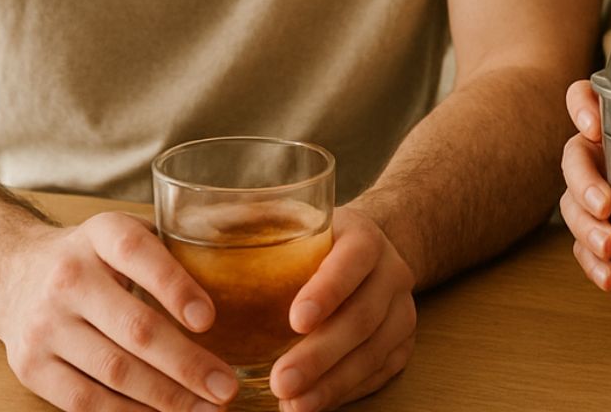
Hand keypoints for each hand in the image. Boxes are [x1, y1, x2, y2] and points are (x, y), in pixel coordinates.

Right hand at [0, 212, 238, 410]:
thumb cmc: (95, 255)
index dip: (176, 288)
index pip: (140, 256)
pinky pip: (84, 401)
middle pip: (134, 328)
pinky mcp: (31, 367)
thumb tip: (240, 273)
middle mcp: (70, 278)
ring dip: (165, 397)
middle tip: (226, 386)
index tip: (209, 320)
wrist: (15, 274)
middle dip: (186, 363)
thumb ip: (172, 247)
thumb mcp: (126, 231)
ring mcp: (46, 326)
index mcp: (102, 234)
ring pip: (114, 372)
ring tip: (205, 409)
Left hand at [269, 205, 415, 410]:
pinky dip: (347, 392)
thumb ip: (261, 222)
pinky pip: (379, 372)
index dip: (327, 290)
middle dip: (321, 354)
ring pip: (374, 351)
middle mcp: (390, 272)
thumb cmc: (320, 240)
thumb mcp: (300, 217)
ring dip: (333, 383)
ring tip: (292, 405)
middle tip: (281, 381)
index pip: (352, 261)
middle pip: (362, 316)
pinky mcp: (402, 342)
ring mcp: (401, 309)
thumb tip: (208, 224)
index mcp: (364, 237)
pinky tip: (314, 403)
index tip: (295, 320)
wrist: (372, 252)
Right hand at [559, 79, 610, 289]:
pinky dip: (593, 265)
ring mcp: (605, 189)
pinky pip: (587, 246)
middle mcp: (609, 150)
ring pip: (573, 205)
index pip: (586, 96)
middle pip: (574, 157)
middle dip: (584, 184)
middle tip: (608, 207)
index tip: (594, 125)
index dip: (580, 105)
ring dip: (584, 230)